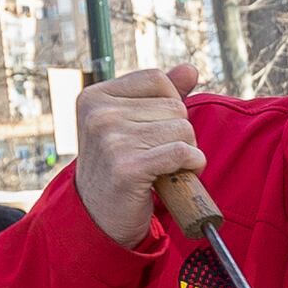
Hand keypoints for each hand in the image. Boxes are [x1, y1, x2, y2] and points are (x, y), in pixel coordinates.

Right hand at [71, 62, 213, 247]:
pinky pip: (182, 152)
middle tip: (157, 156)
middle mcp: (98, 114)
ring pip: (182, 130)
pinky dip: (192, 165)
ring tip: (163, 168)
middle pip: (174, 106)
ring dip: (185, 152)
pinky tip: (177, 175)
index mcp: (95, 97)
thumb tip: (190, 69)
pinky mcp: (127, 167)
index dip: (170, 105)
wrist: (100, 218)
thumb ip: (158, 96)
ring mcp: (110, 140)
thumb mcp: (132, 125)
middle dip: (179, 133)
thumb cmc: (119, 168)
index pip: (157, 79)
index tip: (155, 130)